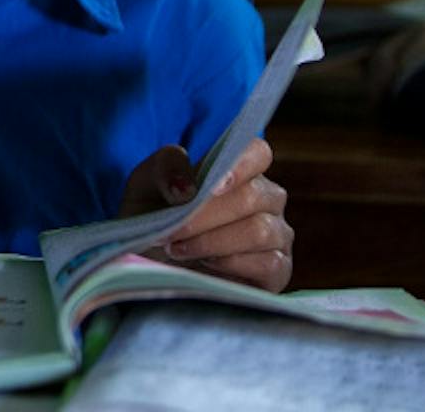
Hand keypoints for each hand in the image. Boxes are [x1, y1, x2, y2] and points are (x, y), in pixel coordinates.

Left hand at [119, 138, 292, 291]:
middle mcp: (266, 200)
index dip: (240, 165)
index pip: (258, 153)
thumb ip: (166, 168)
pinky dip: (232, 264)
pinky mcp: (278, 270)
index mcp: (241, 171)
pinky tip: (206, 265)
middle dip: (206, 215)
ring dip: (212, 242)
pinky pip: (269, 264)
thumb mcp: (146, 183)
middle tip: (173, 231)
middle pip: (252, 197)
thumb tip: (186, 187)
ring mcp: (277, 235)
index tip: (211, 186)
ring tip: (178, 249)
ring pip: (259, 231)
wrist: (148, 261)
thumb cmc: (154, 216)